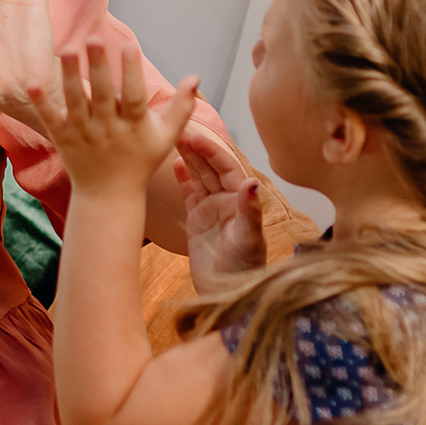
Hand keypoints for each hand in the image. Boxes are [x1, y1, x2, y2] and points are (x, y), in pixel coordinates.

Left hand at [30, 38, 200, 201]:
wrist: (109, 196)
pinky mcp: (63, 139)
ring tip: (69, 49)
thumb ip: (181, 108)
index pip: (134, 97)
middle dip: (99, 66)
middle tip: (93, 38)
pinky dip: (42, 103)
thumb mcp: (166, 138)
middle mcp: (107, 129)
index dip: (133, 72)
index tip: (130, 46)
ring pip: (75, 102)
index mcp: (133, 126)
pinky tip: (32, 82)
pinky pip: (50, 120)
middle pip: (102, 95)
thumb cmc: (140, 162)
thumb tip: (195, 76)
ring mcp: (83, 134)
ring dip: (71, 76)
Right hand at [176, 130, 266, 292]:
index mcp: (240, 200)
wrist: (228, 294)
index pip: (226, 167)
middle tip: (178, 130)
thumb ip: (249, 210)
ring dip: (188, 158)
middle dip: (196, 148)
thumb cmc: (245, 269)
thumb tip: (252, 182)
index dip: (211, 150)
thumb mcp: (248, 239)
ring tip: (173, 138)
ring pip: (198, 176)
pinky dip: (183, 179)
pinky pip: (190, 194)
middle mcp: (226, 200)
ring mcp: (211, 209)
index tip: (194, 137)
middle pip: (210, 167)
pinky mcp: (197, 220)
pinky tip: (175, 164)